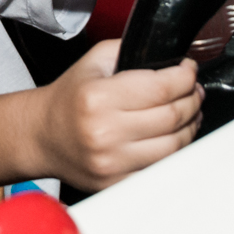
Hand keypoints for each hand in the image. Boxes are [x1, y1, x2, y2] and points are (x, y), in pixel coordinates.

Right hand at [33, 39, 202, 191]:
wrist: (41, 136)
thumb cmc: (68, 99)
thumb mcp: (94, 62)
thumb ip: (131, 50)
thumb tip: (172, 56)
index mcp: (97, 98)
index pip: (162, 88)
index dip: (185, 77)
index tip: (188, 70)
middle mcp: (104, 133)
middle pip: (173, 117)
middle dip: (192, 99)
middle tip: (192, 90)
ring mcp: (111, 163)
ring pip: (175, 146)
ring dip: (190, 126)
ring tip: (188, 113)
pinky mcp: (116, 183)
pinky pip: (161, 168)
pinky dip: (174, 152)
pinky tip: (172, 137)